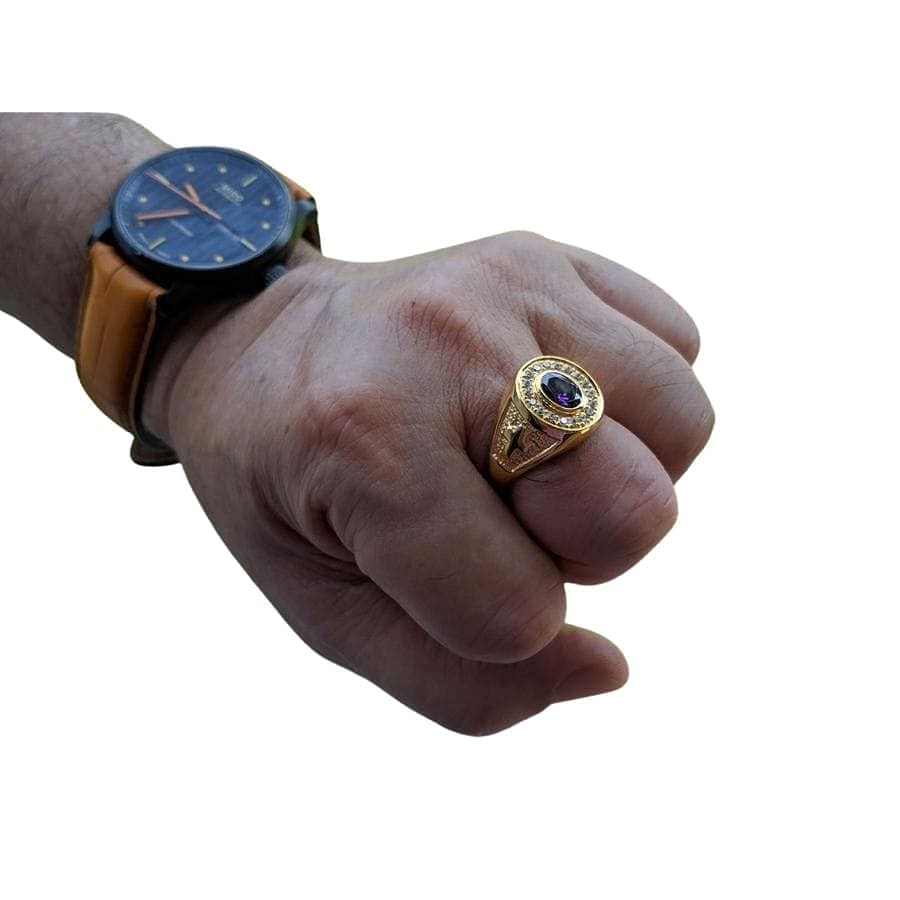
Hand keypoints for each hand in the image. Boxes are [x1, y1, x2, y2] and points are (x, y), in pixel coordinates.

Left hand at [142, 231, 713, 734]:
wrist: (260, 344)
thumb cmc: (286, 488)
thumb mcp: (328, 612)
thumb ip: (461, 684)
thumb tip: (610, 668)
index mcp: (367, 440)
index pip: (516, 613)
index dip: (491, 626)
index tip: (426, 565)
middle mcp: (452, 338)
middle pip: (637, 512)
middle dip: (577, 552)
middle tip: (491, 507)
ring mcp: (514, 278)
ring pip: (685, 425)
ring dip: (618, 473)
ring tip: (529, 451)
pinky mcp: (555, 252)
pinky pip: (679, 347)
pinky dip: (634, 400)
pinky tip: (553, 395)